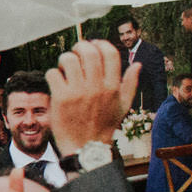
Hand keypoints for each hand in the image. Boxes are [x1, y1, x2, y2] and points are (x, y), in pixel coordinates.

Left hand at [48, 41, 130, 155]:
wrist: (86, 148)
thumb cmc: (104, 126)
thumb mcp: (123, 106)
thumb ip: (131, 84)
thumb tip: (138, 64)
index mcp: (113, 87)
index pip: (110, 53)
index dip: (99, 43)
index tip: (92, 44)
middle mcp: (97, 87)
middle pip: (88, 52)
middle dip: (79, 47)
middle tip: (75, 52)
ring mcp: (78, 92)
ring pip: (68, 59)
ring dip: (64, 59)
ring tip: (64, 67)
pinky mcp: (61, 98)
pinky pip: (53, 74)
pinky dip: (53, 74)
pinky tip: (56, 81)